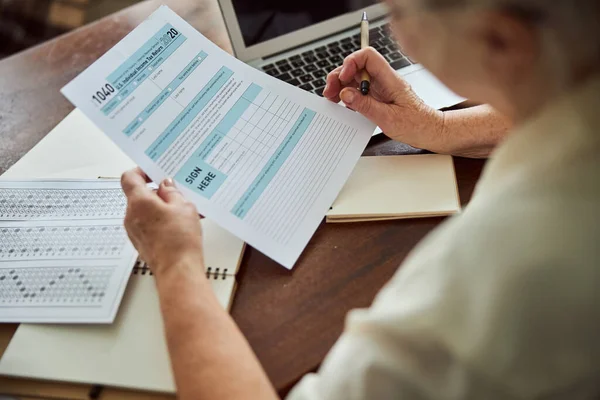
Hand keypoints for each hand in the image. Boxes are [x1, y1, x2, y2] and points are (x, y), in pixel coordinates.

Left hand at [121, 168, 203, 276]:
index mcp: (139, 202)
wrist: (178, 270)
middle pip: (138, 195)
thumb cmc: (179, 240)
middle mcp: (131, 216)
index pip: (129, 177)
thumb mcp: (184, 207)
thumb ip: (172, 192)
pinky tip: (178, 225)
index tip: (154, 171)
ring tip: (181, 211)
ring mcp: (134, 231)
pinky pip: (147, 225)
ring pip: (144, 211)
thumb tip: (166, 186)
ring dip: (160, 207)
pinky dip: (159, 221)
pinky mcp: (141, 243)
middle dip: (156, 191)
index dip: (141, 171)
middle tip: (175, 191)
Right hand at [323, 47, 445, 152]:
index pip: (368, 56)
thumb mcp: (388, 118)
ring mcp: (380, 88)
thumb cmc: (416, 124)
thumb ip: (365, 105)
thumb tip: (345, 94)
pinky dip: (348, 96)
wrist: (429, 131)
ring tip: (331, 98)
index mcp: (390, 79)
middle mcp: (384, 80)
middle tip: (329, 91)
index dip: (352, 62)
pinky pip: (359, 91)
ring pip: (355, 79)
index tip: (342, 78)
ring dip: (341, 86)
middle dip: (340, 76)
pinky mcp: (378, 97)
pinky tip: (342, 105)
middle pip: (357, 67)